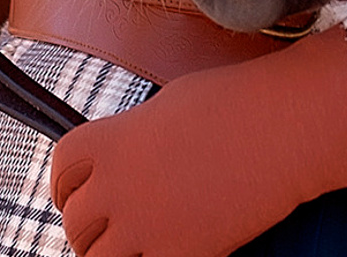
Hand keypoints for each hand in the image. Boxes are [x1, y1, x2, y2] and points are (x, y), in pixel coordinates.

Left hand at [49, 28, 346, 256]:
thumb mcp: (167, 105)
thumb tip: (120, 160)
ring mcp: (149, 225)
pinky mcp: (182, 254)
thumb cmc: (235, 104)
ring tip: (136, 242)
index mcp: (114, 140)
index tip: (75, 192)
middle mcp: (121, 185)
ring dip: (111, 252)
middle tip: (110, 225)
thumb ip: (132, 137)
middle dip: (88, 226)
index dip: (65, 185)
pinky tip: (168, 248)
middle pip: (75, 224)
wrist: (285, 127)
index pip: (61, 171)